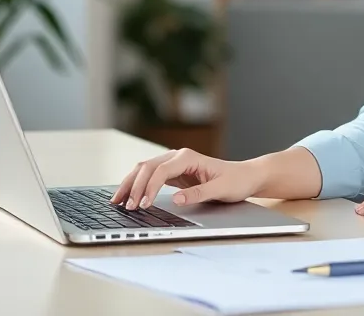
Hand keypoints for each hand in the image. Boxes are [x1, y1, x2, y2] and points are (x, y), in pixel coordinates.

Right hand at [110, 148, 264, 209]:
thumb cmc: (236, 181)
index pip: (161, 170)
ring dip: (130, 184)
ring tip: (117, 201)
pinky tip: (129, 196)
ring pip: (144, 170)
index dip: (149, 187)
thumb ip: (198, 194)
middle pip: (147, 167)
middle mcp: (178, 157)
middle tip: (126, 207)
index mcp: (188, 157)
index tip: (144, 204)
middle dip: (134, 186)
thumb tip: (175, 200)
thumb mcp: (221, 189)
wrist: (245, 176)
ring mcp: (174, 163)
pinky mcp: (173, 173)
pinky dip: (137, 185)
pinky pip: (150, 176)